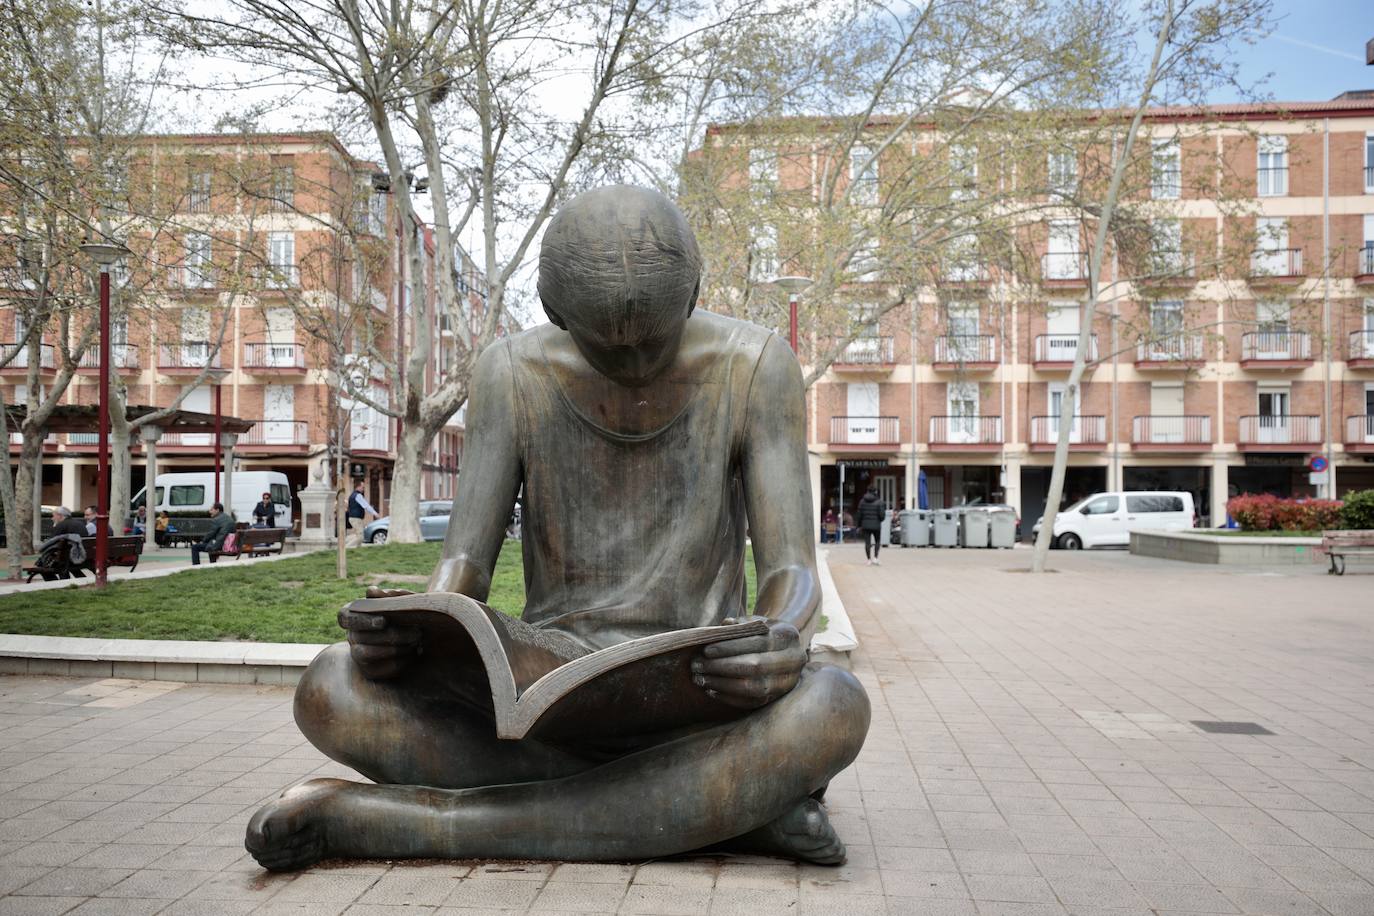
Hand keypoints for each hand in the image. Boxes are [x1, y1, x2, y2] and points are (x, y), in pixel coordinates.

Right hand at [339, 586, 421, 678]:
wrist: (420, 637)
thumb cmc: (406, 615)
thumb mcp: (401, 603)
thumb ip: (388, 597)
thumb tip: (371, 592)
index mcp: (354, 615)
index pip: (344, 617)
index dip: (361, 620)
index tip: (383, 621)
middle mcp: (352, 635)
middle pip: (359, 636)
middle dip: (390, 635)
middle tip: (415, 633)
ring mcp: (357, 654)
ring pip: (366, 653)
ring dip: (393, 648)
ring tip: (415, 641)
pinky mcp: (369, 671)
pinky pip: (377, 668)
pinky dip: (399, 661)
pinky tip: (413, 654)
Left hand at [692, 616, 806, 708]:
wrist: (785, 652)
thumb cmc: (764, 633)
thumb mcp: (757, 622)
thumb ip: (740, 623)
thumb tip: (723, 626)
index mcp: (788, 636)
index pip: (757, 642)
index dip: (730, 647)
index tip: (706, 650)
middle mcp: (793, 661)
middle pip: (755, 666)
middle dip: (722, 666)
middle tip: (697, 665)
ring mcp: (786, 682)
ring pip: (752, 687)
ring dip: (722, 684)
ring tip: (700, 678)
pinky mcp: (776, 698)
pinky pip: (751, 703)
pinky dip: (729, 697)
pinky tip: (711, 690)